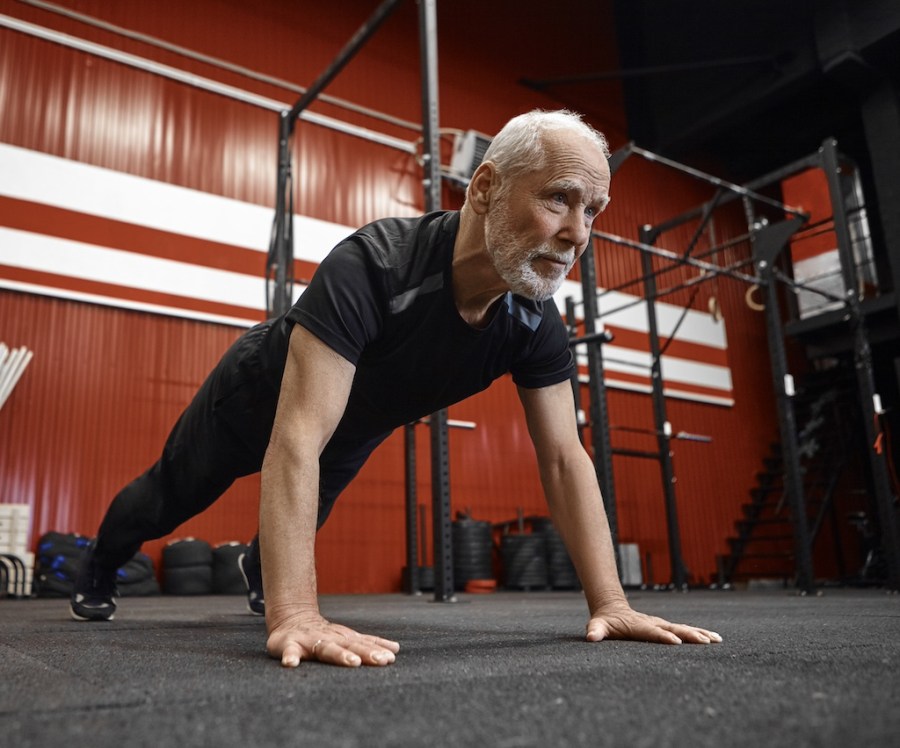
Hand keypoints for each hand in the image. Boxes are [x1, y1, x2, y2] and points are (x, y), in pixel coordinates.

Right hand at [266, 609, 399, 667]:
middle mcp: (329, 639)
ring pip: (326, 648)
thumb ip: (368, 644)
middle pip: (350, 646)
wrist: (291, 618)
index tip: (390, 658)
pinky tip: (291, 664)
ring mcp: (309, 641)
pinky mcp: (289, 645)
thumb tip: (396, 650)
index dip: (376, 651)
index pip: (363, 645)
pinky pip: (289, 651)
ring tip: (352, 662)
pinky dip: (290, 657)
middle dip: (366, 653)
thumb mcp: (347, 637)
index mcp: (343, 639)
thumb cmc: (323, 634)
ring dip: (339, 655)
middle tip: (380, 660)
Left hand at [586, 602, 721, 644]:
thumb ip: (595, 631)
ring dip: (699, 633)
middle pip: (673, 628)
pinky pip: (686, 630)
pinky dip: (700, 633)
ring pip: (683, 628)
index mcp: (639, 626)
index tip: (676, 642)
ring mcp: (661, 623)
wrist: (612, 608)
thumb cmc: (605, 622)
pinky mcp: (667, 626)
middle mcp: (653, 623)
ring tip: (716, 640)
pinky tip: (715, 639)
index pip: (652, 632)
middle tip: (705, 641)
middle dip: (689, 635)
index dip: (663, 636)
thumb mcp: (598, 626)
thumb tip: (590, 637)